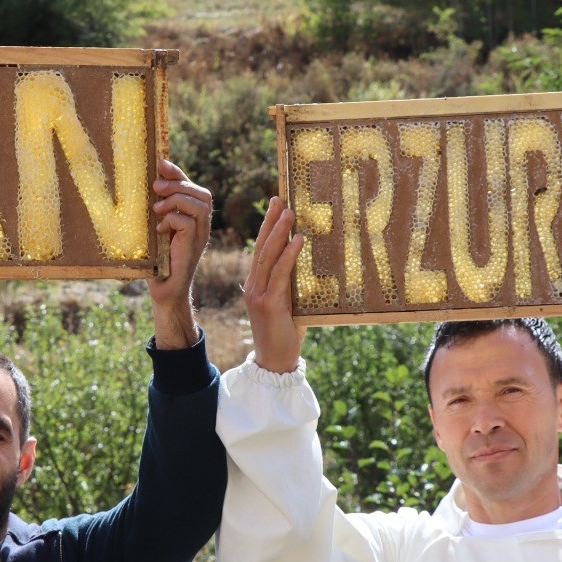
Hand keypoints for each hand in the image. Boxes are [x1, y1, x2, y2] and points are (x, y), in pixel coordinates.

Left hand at [149, 158, 211, 348]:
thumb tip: (144, 189)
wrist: (164, 290)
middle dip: (178, 184)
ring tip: (156, 208)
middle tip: (155, 187)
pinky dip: (171, 220)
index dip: (178, 173)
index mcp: (193, 219)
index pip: (193, 188)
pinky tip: (159, 230)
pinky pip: (187, 222)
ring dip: (175, 200)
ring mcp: (200, 237)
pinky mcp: (193, 246)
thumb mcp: (155, 232)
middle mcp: (201, 226)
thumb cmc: (157, 262)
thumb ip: (157, 213)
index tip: (160, 163)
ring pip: (199, 203)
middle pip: (202, 193)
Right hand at [245, 197, 305, 372]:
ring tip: (289, 212)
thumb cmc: (285, 335)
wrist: (274, 363)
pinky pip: (280, 275)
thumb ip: (291, 287)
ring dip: (279, 232)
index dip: (267, 227)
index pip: (261, 250)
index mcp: (256, 285)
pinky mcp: (268, 305)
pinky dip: (289, 256)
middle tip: (281, 199)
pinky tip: (298, 241)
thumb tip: (308, 267)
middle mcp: (253, 287)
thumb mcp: (288, 306)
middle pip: (262, 248)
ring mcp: (258, 295)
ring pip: (268, 257)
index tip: (276, 205)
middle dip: (271, 221)